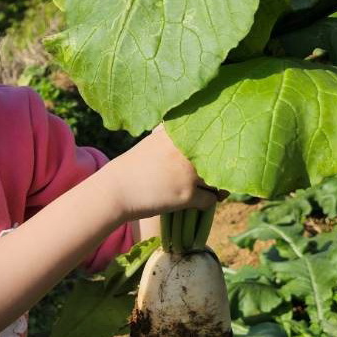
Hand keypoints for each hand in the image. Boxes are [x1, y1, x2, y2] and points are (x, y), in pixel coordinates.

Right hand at [101, 126, 219, 220]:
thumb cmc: (134, 166)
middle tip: (209, 179)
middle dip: (219, 170)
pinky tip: (190, 202)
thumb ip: (177, 137)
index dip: (219, 148)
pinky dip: (204, 203)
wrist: (115, 191)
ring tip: (200, 190)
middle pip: (221, 159)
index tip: (214, 157)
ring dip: (213, 188)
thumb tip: (205, 136)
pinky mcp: (187, 194)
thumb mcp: (154, 142)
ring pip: (218, 181)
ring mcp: (189, 172)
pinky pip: (210, 200)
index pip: (215, 137)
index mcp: (180, 133)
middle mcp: (187, 149)